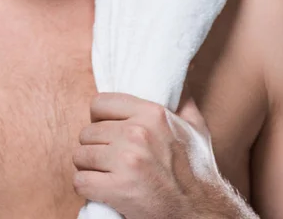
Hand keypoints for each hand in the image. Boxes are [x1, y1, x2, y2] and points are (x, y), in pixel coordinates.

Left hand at [73, 93, 248, 217]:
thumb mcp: (195, 127)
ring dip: (88, 167)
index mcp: (153, 114)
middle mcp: (137, 133)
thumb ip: (181, 100)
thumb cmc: (197, 170)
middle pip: (87, 132)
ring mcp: (126, 161)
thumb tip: (175, 76)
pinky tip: (102, 189)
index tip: (108, 131)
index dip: (100, 119)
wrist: (202, 212)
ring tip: (106, 173)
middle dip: (95, 147)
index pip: (100, 103)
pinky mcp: (117, 189)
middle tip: (109, 158)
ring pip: (80, 156)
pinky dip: (86, 187)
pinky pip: (80, 181)